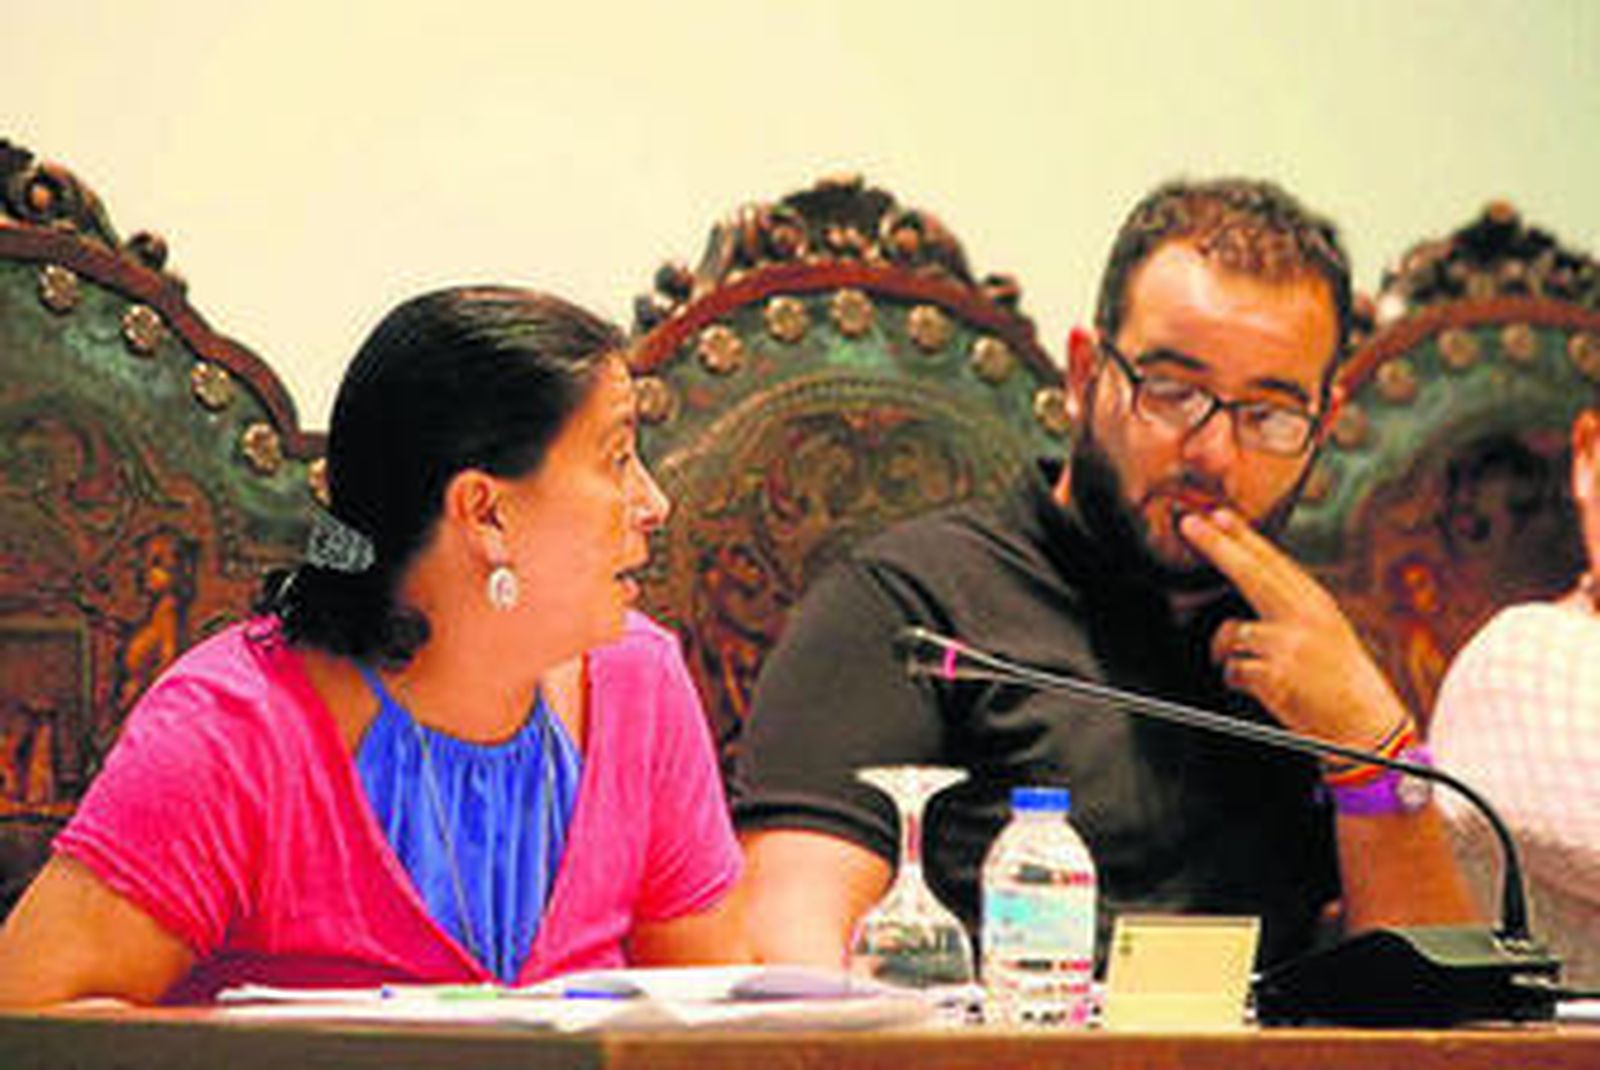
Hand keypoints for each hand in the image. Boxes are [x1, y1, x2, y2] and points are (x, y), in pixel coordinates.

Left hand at [1178, 508, 1412, 747]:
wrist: (1366, 726)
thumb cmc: (1342, 681)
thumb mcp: (1326, 631)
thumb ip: (1291, 607)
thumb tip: (1251, 580)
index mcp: (1317, 604)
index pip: (1274, 562)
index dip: (1243, 537)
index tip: (1218, 515)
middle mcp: (1304, 618)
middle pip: (1250, 573)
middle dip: (1216, 546)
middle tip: (1189, 525)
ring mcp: (1288, 646)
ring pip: (1231, 633)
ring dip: (1231, 653)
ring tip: (1263, 671)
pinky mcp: (1273, 676)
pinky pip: (1232, 670)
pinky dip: (1239, 681)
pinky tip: (1267, 690)